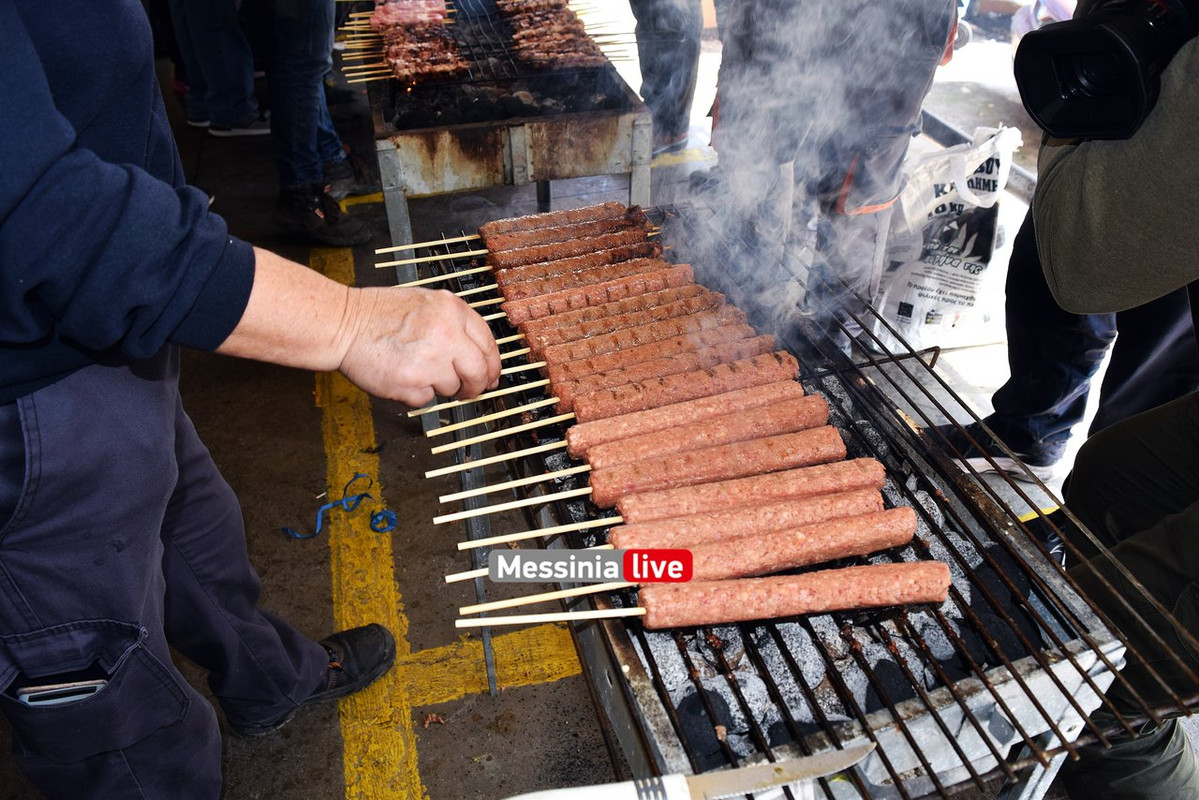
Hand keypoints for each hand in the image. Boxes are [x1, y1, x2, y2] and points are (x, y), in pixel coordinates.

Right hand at [336, 286, 501, 406]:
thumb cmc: (379, 314)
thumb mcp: (426, 304)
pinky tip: (401, 374)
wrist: (344, 323)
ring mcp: (431, 359)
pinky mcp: (413, 382)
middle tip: (467, 390)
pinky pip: (428, 398)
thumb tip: (479, 356)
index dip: (492, 364)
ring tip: (415, 368)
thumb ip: (454, 325)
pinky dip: (416, 393)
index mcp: (452, 310)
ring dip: (439, 386)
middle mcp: (447, 333)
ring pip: (454, 387)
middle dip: (476, 385)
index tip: (490, 375)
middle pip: (480, 371)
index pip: (488, 343)